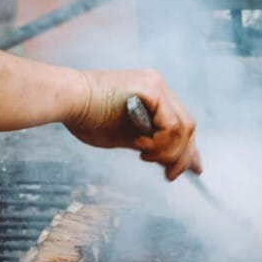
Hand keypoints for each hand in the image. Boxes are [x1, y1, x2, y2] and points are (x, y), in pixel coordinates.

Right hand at [66, 69, 201, 180]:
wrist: (67, 100)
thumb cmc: (87, 119)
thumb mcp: (127, 137)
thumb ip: (150, 145)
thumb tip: (170, 164)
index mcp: (154, 96)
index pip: (182, 124)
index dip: (189, 149)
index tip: (194, 170)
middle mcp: (159, 87)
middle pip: (188, 126)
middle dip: (183, 156)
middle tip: (169, 175)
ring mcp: (156, 86)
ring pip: (183, 128)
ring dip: (167, 151)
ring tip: (143, 155)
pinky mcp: (151, 89)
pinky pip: (171, 125)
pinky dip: (160, 142)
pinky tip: (141, 146)